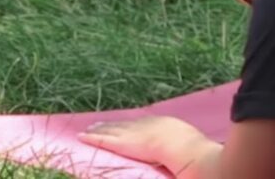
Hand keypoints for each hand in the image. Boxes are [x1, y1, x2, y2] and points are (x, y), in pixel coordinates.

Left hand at [78, 115, 217, 172]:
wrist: (183, 147)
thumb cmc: (192, 149)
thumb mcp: (190, 143)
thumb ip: (184, 145)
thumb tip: (190, 151)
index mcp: (162, 124)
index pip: (142, 124)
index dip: (130, 124)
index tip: (124, 124)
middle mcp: (146, 125)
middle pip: (125, 124)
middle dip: (111, 124)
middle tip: (98, 123)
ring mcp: (134, 133)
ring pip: (112, 130)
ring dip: (100, 129)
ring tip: (88, 129)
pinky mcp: (123, 143)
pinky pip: (104, 140)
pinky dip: (93, 138)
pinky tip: (82, 136)